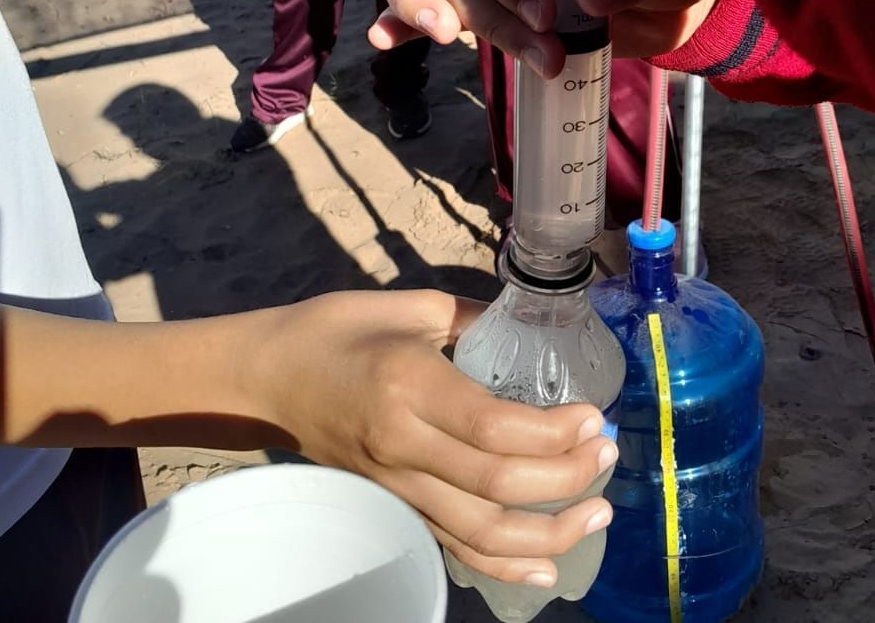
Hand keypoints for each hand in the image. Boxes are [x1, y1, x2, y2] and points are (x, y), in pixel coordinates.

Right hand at [246, 290, 616, 586]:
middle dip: (566, 477)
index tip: (594, 418)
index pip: (494, 427)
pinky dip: (502, 566)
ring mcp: (395, 485)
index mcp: (409, 384)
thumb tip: (532, 328)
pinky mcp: (392, 506)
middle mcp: (403, 444)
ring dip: (549, 533)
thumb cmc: (337, 329)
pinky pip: (453, 547)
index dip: (554, 432)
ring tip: (599, 511)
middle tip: (607, 453)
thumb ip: (475, 319)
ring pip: (480, 533)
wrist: (267, 376)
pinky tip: (545, 569)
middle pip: (497, 485)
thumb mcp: (410, 305)